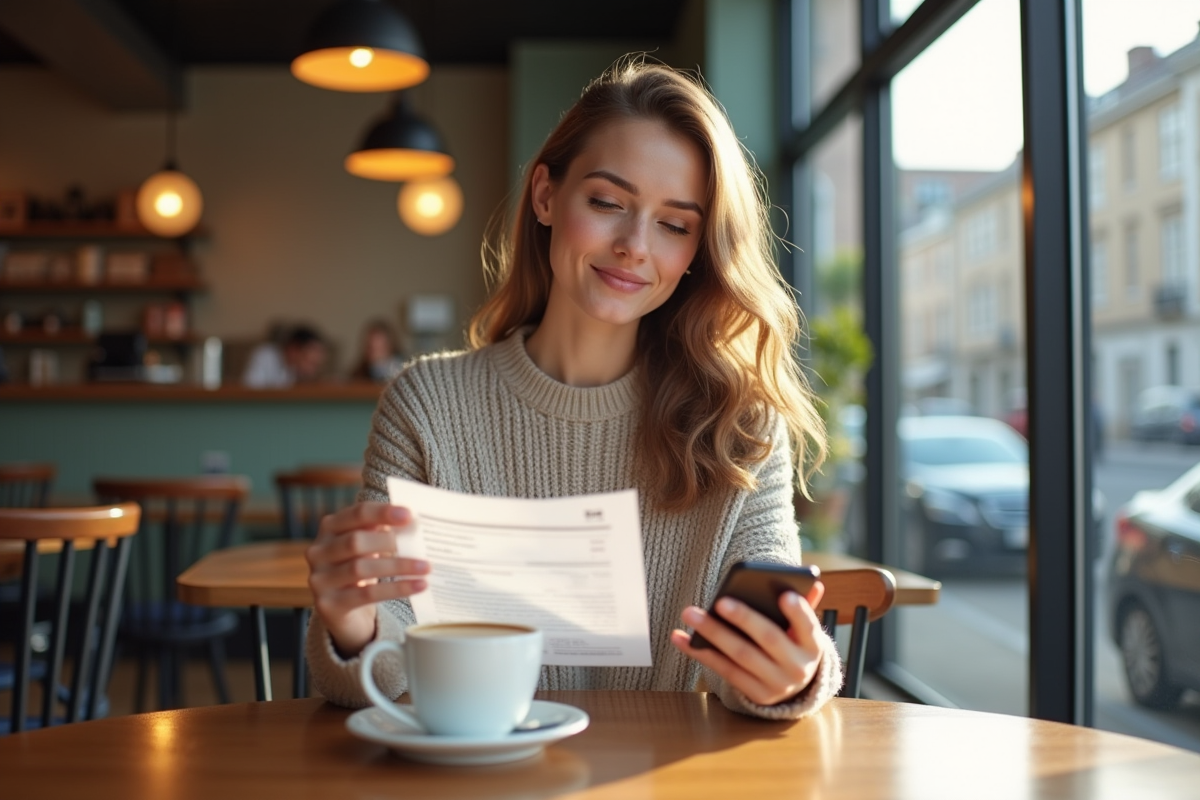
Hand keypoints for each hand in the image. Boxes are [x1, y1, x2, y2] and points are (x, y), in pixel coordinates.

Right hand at [306, 502, 429, 657]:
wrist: (344, 611)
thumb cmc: (361, 568)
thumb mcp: (368, 546)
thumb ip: (383, 531)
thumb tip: (414, 523)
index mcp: (330, 527)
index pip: (357, 514)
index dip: (383, 512)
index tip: (409, 514)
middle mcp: (319, 551)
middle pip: (355, 541)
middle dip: (389, 541)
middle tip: (419, 544)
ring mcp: (320, 579)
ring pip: (360, 568)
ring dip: (398, 566)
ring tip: (426, 567)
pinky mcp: (328, 604)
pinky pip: (367, 594)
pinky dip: (397, 589)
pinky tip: (419, 586)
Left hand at [670, 582, 827, 705]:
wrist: (793, 688)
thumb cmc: (792, 645)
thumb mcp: (803, 630)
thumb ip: (804, 607)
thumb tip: (812, 582)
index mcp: (813, 646)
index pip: (809, 626)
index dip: (799, 613)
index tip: (785, 595)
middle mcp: (798, 668)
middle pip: (769, 639)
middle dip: (744, 618)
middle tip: (719, 601)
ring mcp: (776, 685)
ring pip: (741, 655)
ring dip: (713, 633)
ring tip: (691, 613)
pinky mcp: (755, 695)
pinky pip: (724, 671)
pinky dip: (700, 653)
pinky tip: (681, 638)